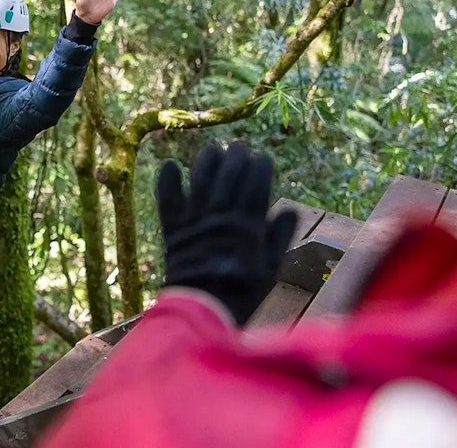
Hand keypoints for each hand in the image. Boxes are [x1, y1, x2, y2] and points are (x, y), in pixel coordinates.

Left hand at [156, 142, 296, 325]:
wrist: (202, 309)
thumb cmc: (243, 291)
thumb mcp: (271, 268)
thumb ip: (278, 237)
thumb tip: (289, 210)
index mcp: (248, 225)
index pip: (256, 185)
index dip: (259, 167)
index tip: (262, 156)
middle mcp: (221, 216)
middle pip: (229, 176)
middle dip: (236, 157)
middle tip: (239, 146)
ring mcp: (195, 220)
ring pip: (201, 180)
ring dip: (206, 161)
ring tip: (212, 148)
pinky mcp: (173, 228)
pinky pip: (168, 199)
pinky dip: (168, 181)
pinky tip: (170, 164)